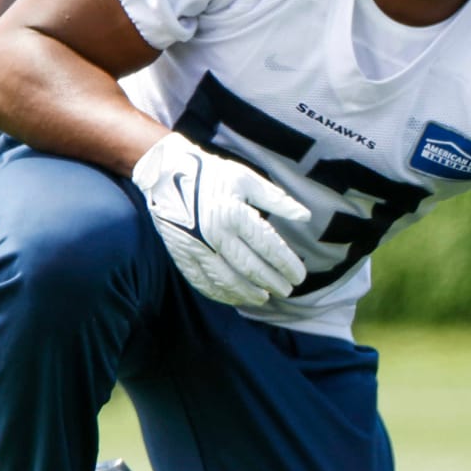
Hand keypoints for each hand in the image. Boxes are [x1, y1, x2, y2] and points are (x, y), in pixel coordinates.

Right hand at [132, 132, 309, 306]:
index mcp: (233, 214)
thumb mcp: (247, 179)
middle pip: (250, 268)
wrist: (165, 173)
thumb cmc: (211, 173)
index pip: (267, 247)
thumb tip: (305, 216)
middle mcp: (214, 234)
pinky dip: (221, 294)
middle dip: (272, 282)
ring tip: (264, 298)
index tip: (299, 276)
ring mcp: (196, 247)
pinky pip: (202, 282)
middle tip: (287, 291)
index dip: (286, 265)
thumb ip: (276, 199)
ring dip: (248, 293)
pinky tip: (234, 297)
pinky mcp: (182, 254)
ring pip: (226, 281)